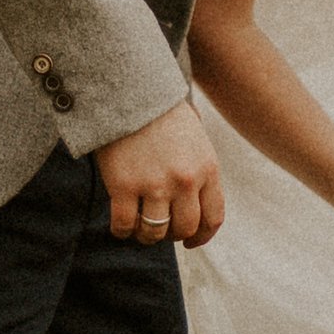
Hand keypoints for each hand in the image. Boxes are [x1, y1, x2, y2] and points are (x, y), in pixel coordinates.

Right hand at [98, 100, 223, 246]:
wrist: (130, 91)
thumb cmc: (162, 114)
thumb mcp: (196, 139)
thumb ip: (201, 169)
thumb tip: (197, 198)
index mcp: (207, 169)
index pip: (213, 217)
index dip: (202, 236)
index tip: (191, 241)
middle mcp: (185, 181)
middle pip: (184, 228)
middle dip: (172, 234)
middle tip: (160, 229)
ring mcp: (154, 185)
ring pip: (155, 232)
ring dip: (146, 235)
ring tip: (139, 227)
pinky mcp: (124, 185)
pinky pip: (124, 225)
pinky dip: (122, 231)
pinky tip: (120, 226)